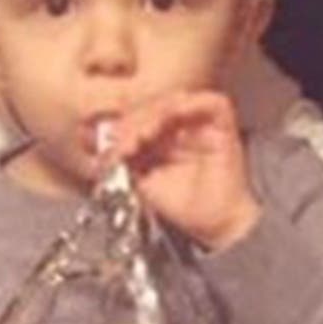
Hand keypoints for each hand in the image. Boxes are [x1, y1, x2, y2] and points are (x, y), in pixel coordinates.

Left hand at [107, 90, 259, 250]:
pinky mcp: (224, 123)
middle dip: (133, 121)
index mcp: (165, 135)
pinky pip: (208, 101)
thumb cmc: (183, 206)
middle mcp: (184, 125)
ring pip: (174, 99)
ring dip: (152, 114)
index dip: (123, 125)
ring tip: (140, 137)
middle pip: (154, 104)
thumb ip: (123, 156)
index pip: (140, 115)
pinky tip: (164, 125)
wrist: (214, 224)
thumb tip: (98, 136)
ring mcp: (204, 122)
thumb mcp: (140, 178)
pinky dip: (183, 106)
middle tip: (122, 142)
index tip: (109, 144)